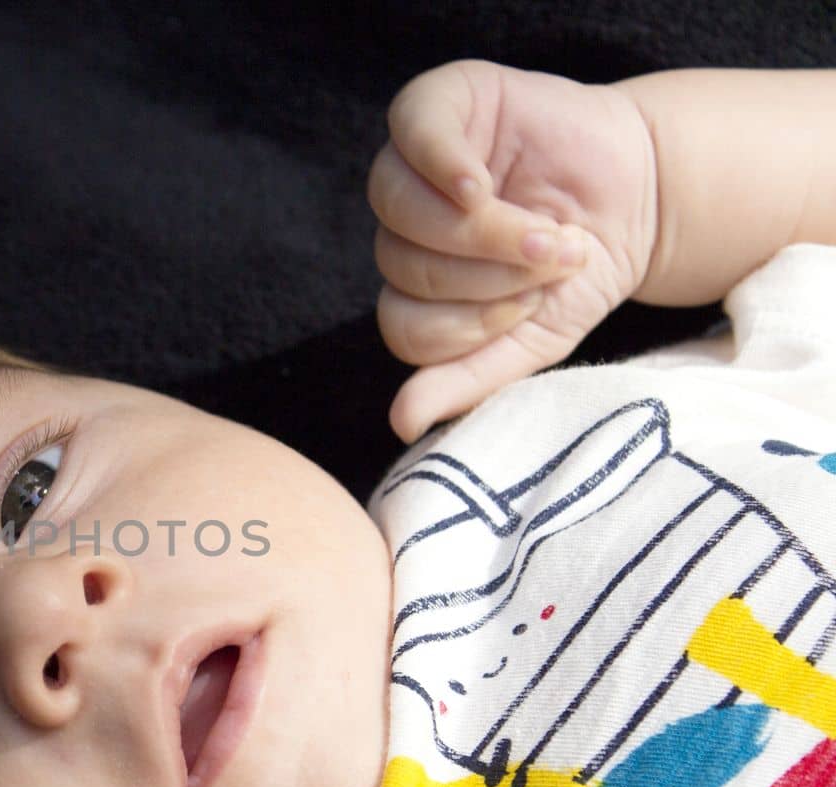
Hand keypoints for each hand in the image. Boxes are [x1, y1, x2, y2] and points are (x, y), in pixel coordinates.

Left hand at [368, 60, 658, 442]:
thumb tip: (401, 423)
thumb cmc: (580, 272)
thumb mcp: (530, 341)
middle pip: (400, 266)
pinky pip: (412, 134)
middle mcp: (403, 225)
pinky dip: (443, 167)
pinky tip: (477, 186)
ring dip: (483, 232)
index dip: (467, 327)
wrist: (645, 197)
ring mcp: (414, 163)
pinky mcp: (440, 104)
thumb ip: (465, 381)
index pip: (402, 324)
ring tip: (545, 229)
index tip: (529, 308)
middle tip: (551, 262)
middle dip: (485, 277)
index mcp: (413, 284)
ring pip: (400, 212)